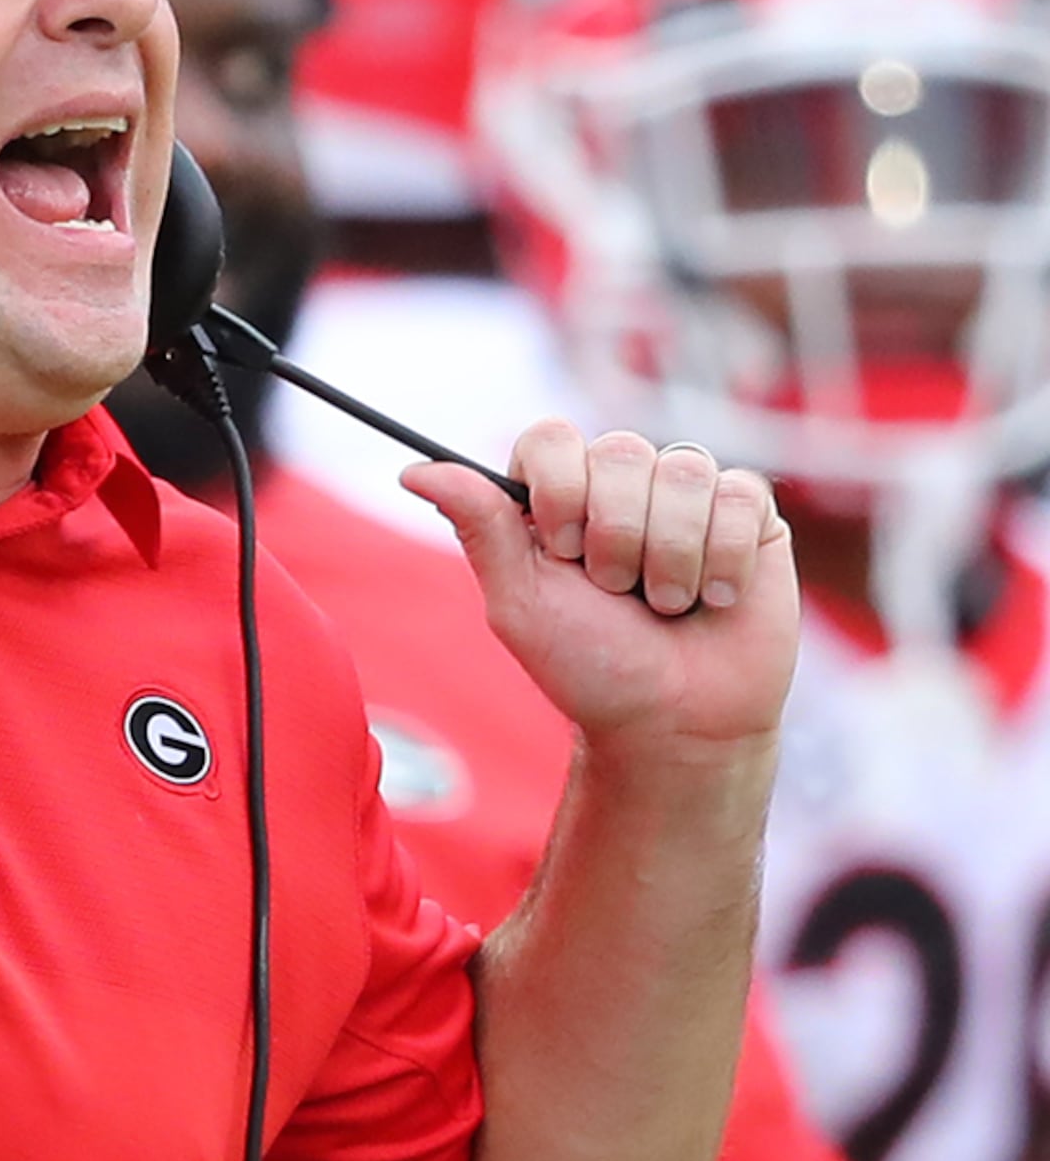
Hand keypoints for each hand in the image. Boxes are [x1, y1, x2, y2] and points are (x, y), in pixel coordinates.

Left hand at [405, 420, 798, 748]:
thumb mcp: (520, 603)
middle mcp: (621, 483)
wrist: (676, 722)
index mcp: (558, 496)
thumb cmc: (592, 667)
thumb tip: (412, 470)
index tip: (564, 552)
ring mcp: (687, 493)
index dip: (561, 490)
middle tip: (618, 593)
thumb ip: (479, 526)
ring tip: (667, 605)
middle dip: (617, 537)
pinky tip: (715, 598)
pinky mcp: (749, 513)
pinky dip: (723, 559)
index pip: (550, 437)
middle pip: (620, 450)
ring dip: (670, 558)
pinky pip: (740, 496)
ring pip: (683, 472)